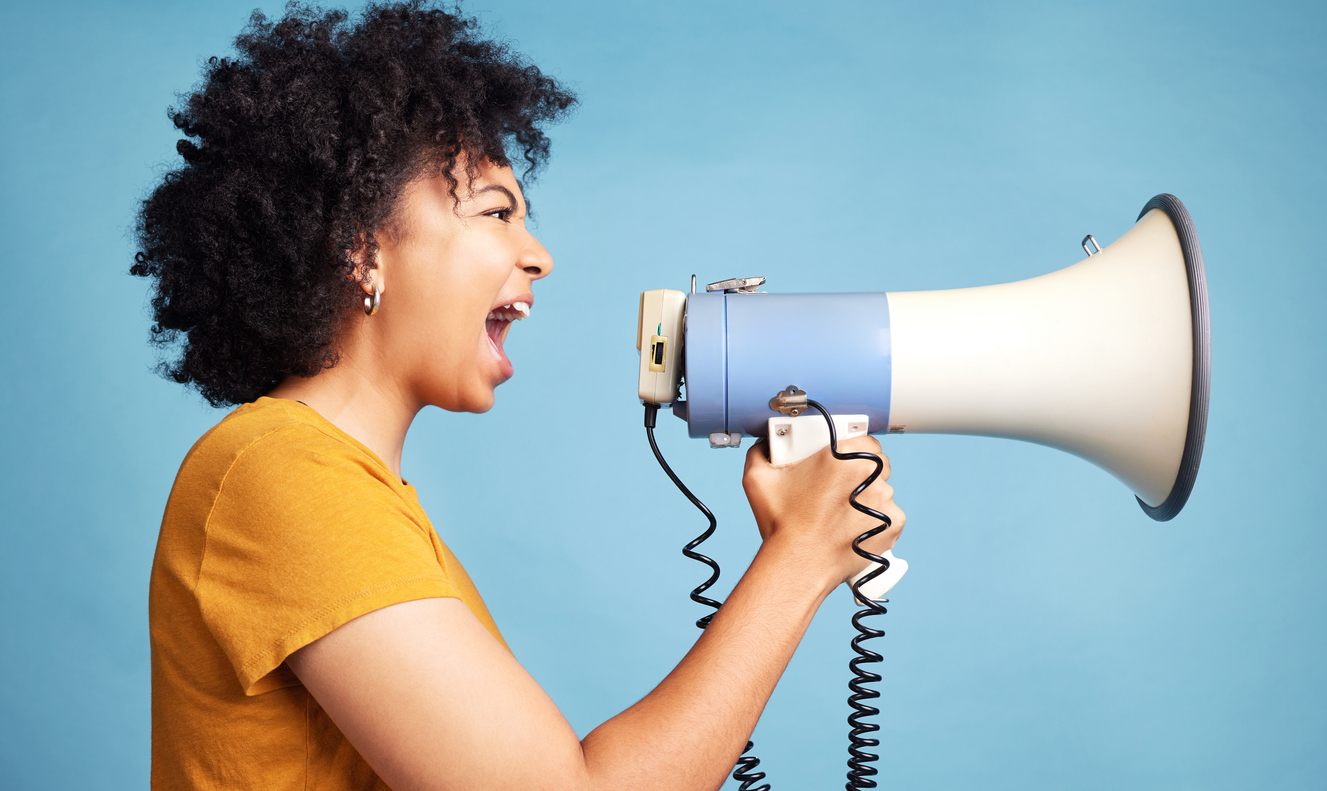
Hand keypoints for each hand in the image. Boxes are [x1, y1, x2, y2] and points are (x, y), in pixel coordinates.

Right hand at [742, 435, 904, 589]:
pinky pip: (889, 517)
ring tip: (841, 514)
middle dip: (860, 475)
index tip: (842, 462)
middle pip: (877, 465)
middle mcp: (869, 475)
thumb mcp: (759, 479)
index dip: (853, 451)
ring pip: (882, 492)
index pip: (865, 440)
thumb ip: (760, 453)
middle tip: (838, 488)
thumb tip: (764, 447)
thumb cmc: (783, 525)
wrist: (798, 565)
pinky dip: (876, 522)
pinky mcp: (892, 526)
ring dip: (867, 499)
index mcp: (843, 455)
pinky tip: (853, 528)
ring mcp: (884, 501)